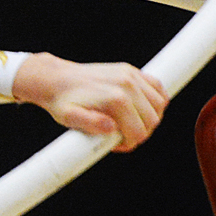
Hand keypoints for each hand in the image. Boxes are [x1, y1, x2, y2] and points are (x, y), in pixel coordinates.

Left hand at [12, 53, 168, 151]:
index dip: (129, 144)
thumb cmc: (62, 101)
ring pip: (160, 104)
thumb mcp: (69, 117)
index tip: (116, 145)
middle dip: (141, 133)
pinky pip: (157, 86)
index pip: (139, 131)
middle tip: (123, 136)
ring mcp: (130, 75)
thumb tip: (111, 128)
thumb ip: (90, 124)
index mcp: (115, 99)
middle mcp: (127, 84)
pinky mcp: (130, 70)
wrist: (55, 79)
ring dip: (150, 118)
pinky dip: (156, 99)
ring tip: (131, 123)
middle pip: (152, 120)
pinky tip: (143, 108)